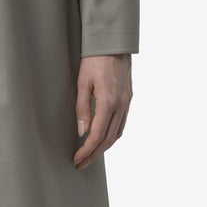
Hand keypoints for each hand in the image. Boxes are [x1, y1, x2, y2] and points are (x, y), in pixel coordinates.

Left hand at [73, 54, 131, 169]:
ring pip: (118, 133)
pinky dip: (113, 135)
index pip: (97, 135)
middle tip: (82, 163)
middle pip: (108, 139)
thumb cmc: (95, 59)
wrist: (114, 42)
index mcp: (108, 102)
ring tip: (91, 154)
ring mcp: (127, 102)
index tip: (77, 159)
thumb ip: (82, 108)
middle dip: (95, 154)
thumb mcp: (83, 82)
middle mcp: (121, 105)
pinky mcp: (129, 98)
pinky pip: (122, 123)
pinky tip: (105, 137)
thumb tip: (82, 132)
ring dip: (105, 147)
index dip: (87, 151)